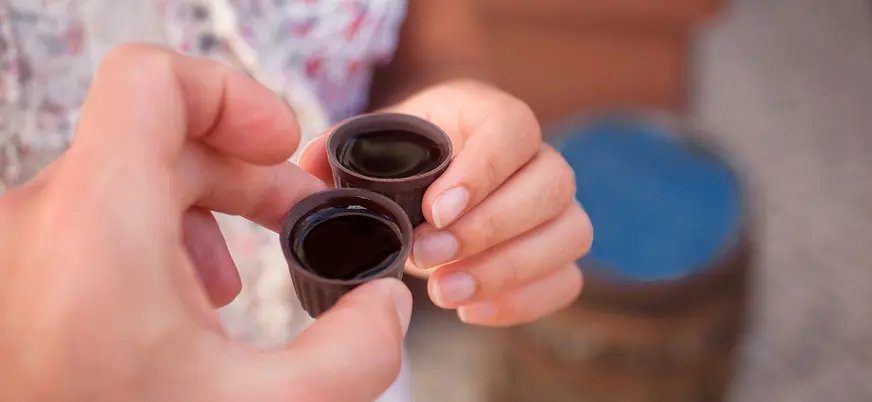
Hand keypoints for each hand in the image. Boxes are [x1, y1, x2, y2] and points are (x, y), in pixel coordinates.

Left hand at [0, 45, 410, 401]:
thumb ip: (357, 355)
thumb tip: (388, 306)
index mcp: (97, 225)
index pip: (153, 81)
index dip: (232, 96)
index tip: (281, 149)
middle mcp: (40, 221)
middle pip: (160, 134)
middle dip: (244, 171)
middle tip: (297, 219)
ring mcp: (23, 249)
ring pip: (128, 177)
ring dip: (203, 210)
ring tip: (235, 280)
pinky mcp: (23, 277)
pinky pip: (96, 219)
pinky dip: (156, 240)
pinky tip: (185, 307)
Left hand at [299, 80, 592, 325]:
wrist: (440, 168)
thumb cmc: (410, 150)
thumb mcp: (379, 136)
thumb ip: (344, 148)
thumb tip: (311, 170)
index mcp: (494, 115)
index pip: (514, 130)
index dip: (482, 172)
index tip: (435, 210)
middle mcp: (538, 156)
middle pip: (552, 185)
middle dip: (489, 229)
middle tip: (426, 257)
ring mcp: (556, 207)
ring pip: (571, 234)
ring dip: (509, 271)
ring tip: (444, 292)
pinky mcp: (556, 251)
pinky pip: (566, 280)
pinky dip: (523, 302)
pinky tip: (470, 310)